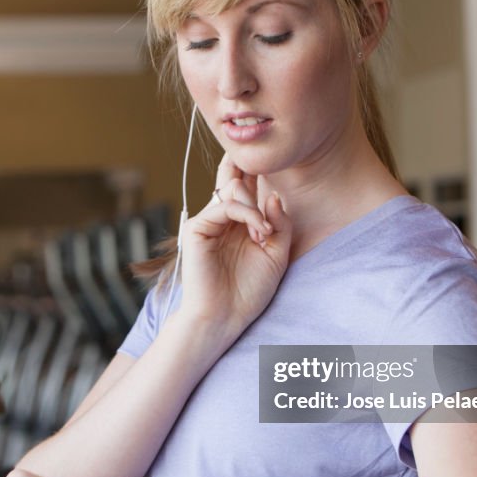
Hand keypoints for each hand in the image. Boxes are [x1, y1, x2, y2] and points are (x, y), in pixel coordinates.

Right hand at [179, 154, 291, 329]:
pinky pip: (225, 206)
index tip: (273, 159)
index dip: (256, 171)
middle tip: (268, 195)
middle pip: (235, 178)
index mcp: (239, 223)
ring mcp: (208, 221)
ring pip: (234, 189)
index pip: (245, 185)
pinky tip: (258, 232)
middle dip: (255, 176)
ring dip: (256, 208)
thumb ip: (280, 223)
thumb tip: (274, 195)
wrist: (225, 317)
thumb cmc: (249, 291)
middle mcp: (222, 218)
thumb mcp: (277, 254)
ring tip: (264, 234)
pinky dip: (247, 214)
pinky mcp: (196, 228)